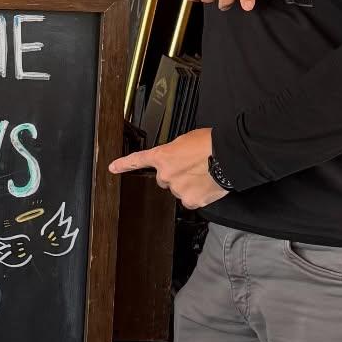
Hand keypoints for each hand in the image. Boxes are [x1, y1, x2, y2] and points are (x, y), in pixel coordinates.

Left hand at [110, 129, 225, 210]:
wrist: (228, 156)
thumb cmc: (211, 144)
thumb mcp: (186, 140)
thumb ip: (174, 152)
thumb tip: (177, 159)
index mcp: (163, 156)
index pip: (138, 160)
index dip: (124, 165)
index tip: (113, 168)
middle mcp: (166, 174)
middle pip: (164, 179)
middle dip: (175, 175)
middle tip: (191, 168)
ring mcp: (178, 189)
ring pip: (179, 190)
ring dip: (188, 185)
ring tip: (203, 174)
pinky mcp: (191, 201)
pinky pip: (191, 200)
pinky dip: (198, 195)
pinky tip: (206, 185)